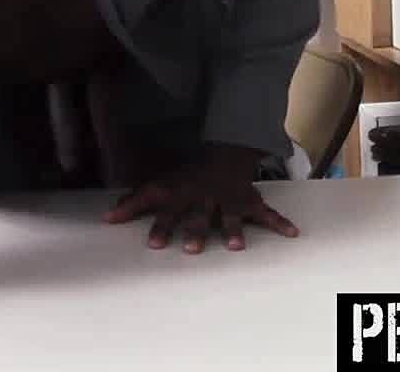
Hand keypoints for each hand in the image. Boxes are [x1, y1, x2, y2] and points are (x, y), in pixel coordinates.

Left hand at [102, 143, 298, 252]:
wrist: (222, 151)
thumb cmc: (186, 176)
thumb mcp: (160, 183)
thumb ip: (135, 201)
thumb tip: (107, 217)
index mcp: (182, 194)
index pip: (168, 211)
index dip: (160, 226)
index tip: (153, 245)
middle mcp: (205, 197)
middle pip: (199, 216)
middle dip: (196, 231)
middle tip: (191, 248)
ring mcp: (229, 199)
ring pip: (231, 215)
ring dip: (233, 230)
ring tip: (234, 247)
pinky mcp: (249, 201)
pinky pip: (266, 212)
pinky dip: (280, 222)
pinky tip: (291, 233)